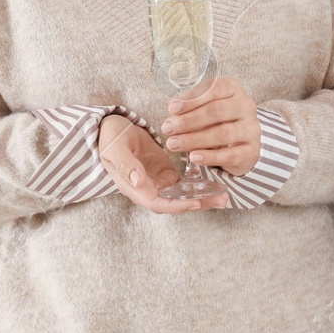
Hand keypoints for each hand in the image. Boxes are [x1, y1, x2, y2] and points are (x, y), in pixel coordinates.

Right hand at [97, 113, 225, 212]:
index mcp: (134, 187)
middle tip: (222, 200)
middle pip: (175, 203)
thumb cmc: (109, 138)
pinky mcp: (164, 171)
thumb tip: (139, 182)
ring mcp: (157, 181)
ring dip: (202, 196)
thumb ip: (126, 165)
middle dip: (198, 203)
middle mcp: (148, 188)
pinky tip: (214, 182)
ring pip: (182, 194)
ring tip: (224, 194)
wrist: (110, 127)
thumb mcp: (115, 148)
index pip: (158, 203)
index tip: (196, 202)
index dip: (177, 205)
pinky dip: (198, 184)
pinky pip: (183, 182)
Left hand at [162, 77, 261, 176]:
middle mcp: (246, 106)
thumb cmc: (218, 121)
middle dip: (189, 120)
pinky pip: (230, 155)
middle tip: (168, 128)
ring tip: (174, 144)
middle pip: (217, 111)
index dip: (192, 99)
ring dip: (194, 139)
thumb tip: (173, 108)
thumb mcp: (206, 108)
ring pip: (222, 133)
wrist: (243, 144)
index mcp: (233, 89)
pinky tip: (194, 157)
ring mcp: (251, 129)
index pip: (214, 89)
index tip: (172, 108)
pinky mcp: (252, 151)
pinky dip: (209, 157)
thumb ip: (191, 106)